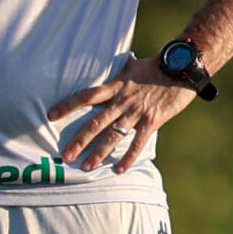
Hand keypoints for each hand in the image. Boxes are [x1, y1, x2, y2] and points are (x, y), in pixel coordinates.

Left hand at [50, 56, 200, 173]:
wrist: (182, 69)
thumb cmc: (157, 67)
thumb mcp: (133, 66)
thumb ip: (121, 71)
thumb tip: (119, 64)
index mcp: (115, 86)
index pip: (86, 96)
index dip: (68, 105)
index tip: (50, 115)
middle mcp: (122, 101)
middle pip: (95, 123)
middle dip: (79, 141)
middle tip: (65, 156)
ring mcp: (136, 112)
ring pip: (113, 136)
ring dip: (98, 153)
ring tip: (85, 167)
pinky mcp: (152, 121)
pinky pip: (137, 143)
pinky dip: (128, 157)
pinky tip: (119, 170)